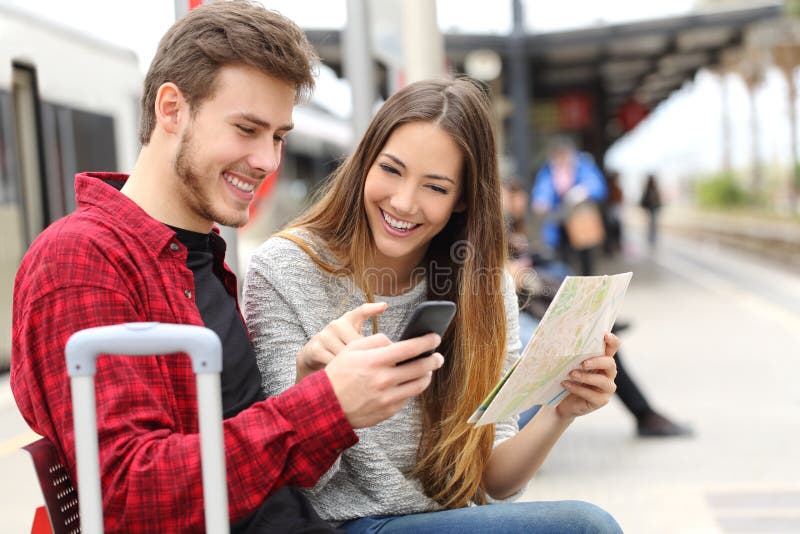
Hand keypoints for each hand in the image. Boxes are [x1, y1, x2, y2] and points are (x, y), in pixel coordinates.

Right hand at [296, 302, 386, 382]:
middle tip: (367, 368)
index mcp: (348, 320)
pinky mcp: (316, 348)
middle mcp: (336, 325)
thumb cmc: (338, 348)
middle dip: (364, 357)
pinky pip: (334, 363)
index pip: (361, 312)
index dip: (372, 309)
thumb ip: (369, 341)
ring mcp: (325, 335)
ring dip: (352, 367)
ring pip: (346, 355)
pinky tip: (343, 376)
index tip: (384, 306)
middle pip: (358, 343)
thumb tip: (392, 348)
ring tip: (353, 372)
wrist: (311, 357)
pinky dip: (340, 372)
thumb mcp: (353, 341)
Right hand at [325, 333, 443, 428]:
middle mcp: (384, 379)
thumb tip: (396, 342)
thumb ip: (376, 340)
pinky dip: (411, 389)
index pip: (410, 348)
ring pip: (419, 385)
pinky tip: (408, 383)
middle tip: (438, 356)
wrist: (326, 407)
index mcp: (376, 361)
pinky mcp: (388, 411)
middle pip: (421, 367)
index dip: (427, 342)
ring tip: (426, 370)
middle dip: (434, 360)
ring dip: (427, 376)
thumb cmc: (338, 374)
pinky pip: (408, 398)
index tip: (435, 337)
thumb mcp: (351, 349)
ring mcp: (388, 398)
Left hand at [555, 332, 619, 419]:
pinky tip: (566, 384)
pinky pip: (592, 395)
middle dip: (597, 362)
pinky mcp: (601, 401)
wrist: (562, 402)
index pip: (613, 348)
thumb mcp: (570, 364)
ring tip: (571, 374)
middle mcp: (608, 373)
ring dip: (586, 377)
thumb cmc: (567, 378)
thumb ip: (572, 355)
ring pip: (602, 381)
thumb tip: (560, 341)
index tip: (605, 335)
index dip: (612, 341)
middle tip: (582, 363)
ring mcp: (606, 388)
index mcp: (602, 360)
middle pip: (610, 363)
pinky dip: (578, 389)